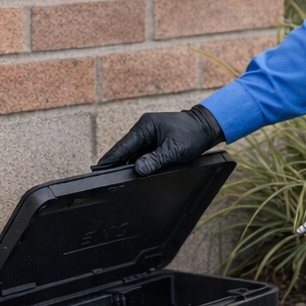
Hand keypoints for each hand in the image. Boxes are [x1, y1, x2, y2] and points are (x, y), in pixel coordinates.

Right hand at [93, 105, 224, 174]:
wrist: (207, 126)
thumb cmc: (192, 134)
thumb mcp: (174, 149)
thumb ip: (156, 159)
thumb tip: (138, 169)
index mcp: (145, 126)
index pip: (124, 145)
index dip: (111, 158)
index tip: (98, 168)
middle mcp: (144, 129)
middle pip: (126, 150)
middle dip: (117, 163)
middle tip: (103, 177)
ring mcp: (149, 135)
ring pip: (134, 153)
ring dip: (128, 164)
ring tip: (115, 178)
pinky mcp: (155, 142)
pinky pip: (142, 154)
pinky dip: (138, 163)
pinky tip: (133, 173)